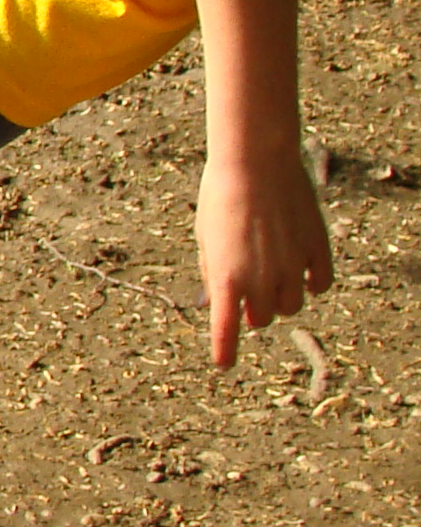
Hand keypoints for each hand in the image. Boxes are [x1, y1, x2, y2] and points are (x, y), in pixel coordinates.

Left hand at [196, 141, 334, 367]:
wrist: (255, 162)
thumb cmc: (220, 197)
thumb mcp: (206, 238)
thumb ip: (215, 273)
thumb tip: (217, 303)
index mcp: (227, 278)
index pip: (225, 330)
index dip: (225, 350)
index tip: (224, 364)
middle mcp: (261, 279)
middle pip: (261, 319)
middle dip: (253, 310)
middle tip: (248, 288)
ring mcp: (293, 267)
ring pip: (291, 306)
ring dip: (281, 297)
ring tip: (273, 272)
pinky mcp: (317, 252)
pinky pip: (320, 284)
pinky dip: (311, 282)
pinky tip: (302, 267)